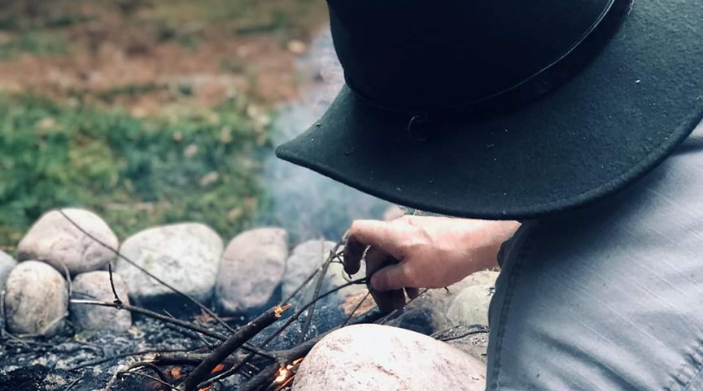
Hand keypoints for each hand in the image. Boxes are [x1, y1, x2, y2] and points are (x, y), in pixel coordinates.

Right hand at [343, 215, 519, 311]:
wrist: (480, 242)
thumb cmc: (445, 257)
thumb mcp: (412, 275)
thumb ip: (388, 279)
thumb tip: (375, 282)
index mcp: (390, 234)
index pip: (357, 233)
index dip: (349, 251)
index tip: (352, 272)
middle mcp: (398, 229)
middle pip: (376, 253)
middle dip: (378, 280)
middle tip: (388, 304)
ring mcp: (413, 232)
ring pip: (393, 256)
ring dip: (394, 279)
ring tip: (404, 302)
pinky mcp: (426, 237)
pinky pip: (407, 255)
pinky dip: (406, 272)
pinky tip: (416, 290)